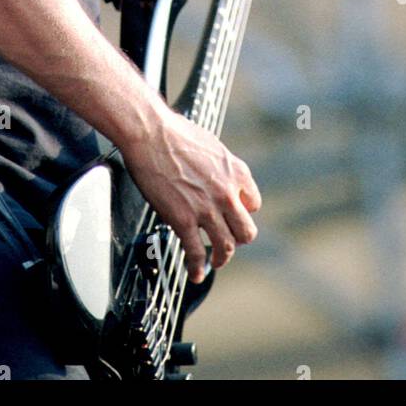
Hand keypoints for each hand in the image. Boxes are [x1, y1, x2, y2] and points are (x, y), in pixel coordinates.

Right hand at [120, 106, 260, 283]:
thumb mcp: (211, 146)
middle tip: (229, 242)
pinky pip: (196, 252)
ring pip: (227, 246)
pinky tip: (195, 273)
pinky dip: (197, 267)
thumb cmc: (174, 133)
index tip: (234, 217)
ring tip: (216, 262)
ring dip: (222, 258)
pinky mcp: (183, 220)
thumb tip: (216, 176)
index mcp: (236, 172)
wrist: (150, 133)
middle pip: (246, 231)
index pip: (254, 204)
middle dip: (238, 239)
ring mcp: (206, 209)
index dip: (243, 212)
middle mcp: (227, 193)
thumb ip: (220, 167)